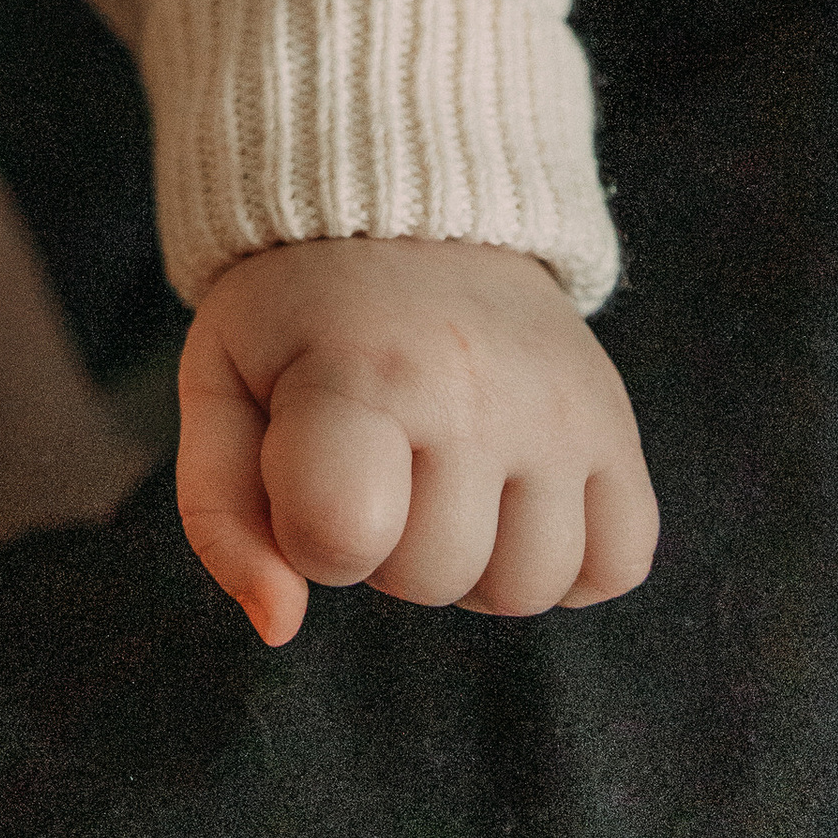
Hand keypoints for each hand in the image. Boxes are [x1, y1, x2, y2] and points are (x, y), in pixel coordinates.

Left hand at [176, 235, 657, 645]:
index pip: (342, 534)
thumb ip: (221, 515)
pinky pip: (616, 567)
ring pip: (526, 590)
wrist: (407, 212)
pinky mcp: (616, 424)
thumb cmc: (297, 319)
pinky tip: (511, 495)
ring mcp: (557, 409)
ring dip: (471, 562)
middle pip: (430, 579)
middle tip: (376, 458)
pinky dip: (565, 561)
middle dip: (385, 547)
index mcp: (358, 370)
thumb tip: (278, 625)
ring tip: (439, 476)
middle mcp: (473, 387)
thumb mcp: (221, 385)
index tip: (304, 473)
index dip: (309, 535)